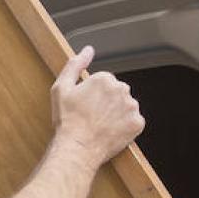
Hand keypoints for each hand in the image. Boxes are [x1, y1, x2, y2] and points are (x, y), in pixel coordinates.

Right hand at [50, 46, 142, 167]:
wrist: (77, 147)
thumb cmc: (67, 120)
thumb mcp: (61, 88)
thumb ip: (75, 64)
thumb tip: (88, 50)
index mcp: (105, 79)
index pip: (104, 83)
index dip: (93, 96)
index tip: (86, 106)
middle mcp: (122, 89)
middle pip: (117, 93)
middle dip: (107, 103)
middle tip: (92, 117)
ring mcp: (131, 107)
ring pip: (126, 107)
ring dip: (117, 114)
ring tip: (101, 125)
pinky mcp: (137, 123)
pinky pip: (133, 122)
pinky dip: (125, 127)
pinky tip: (111, 131)